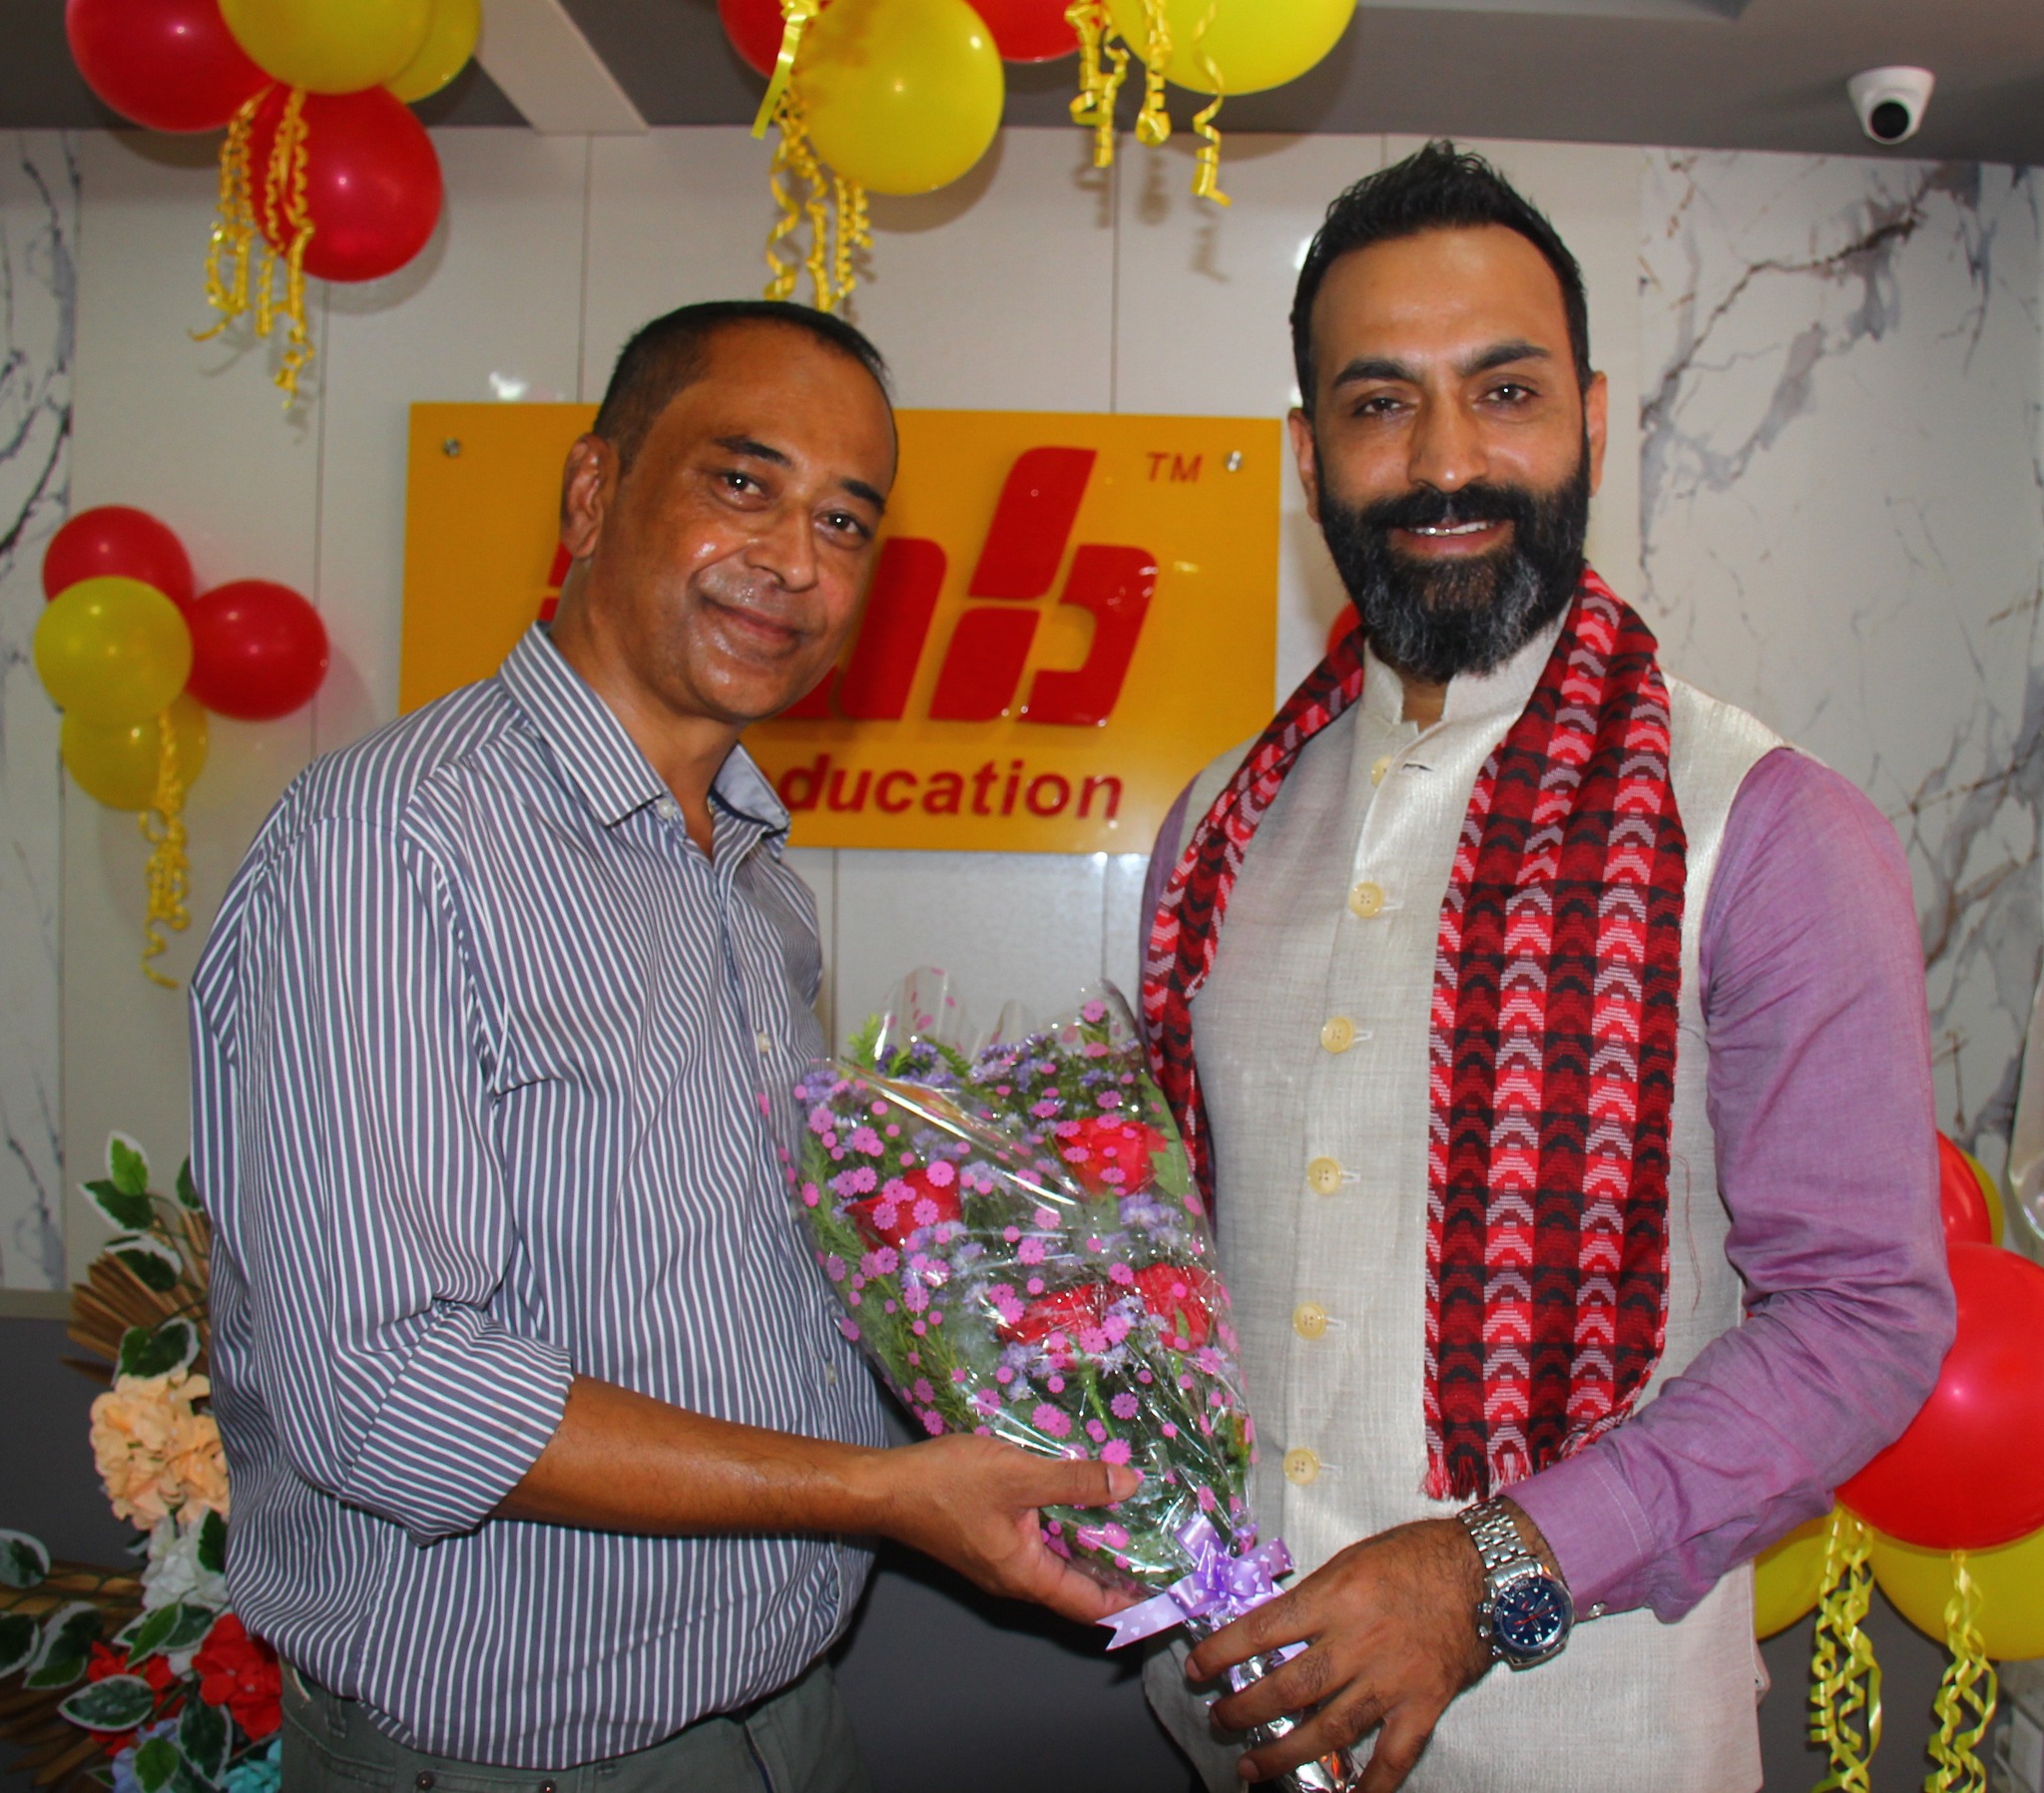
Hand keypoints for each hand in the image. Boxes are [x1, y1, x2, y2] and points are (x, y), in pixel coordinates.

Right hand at [864, 1435, 1142, 1624]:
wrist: (885, 1487)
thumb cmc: (946, 1485)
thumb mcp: (1018, 1476)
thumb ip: (1075, 1481)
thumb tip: (1130, 1483)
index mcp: (1026, 1576)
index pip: (1093, 1606)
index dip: (1135, 1604)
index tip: (1171, 1593)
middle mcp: (1016, 1578)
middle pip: (1080, 1587)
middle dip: (1122, 1572)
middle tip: (1163, 1550)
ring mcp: (1002, 1560)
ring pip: (1061, 1562)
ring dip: (1094, 1546)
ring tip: (1135, 1523)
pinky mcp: (990, 1540)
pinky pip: (1041, 1544)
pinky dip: (1068, 1528)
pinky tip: (1082, 1499)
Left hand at [1184, 1513, 1509, 1788]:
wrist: (1486, 1571)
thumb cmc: (1417, 1556)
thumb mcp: (1353, 1560)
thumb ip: (1316, 1598)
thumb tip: (1279, 1631)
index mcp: (1335, 1597)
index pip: (1264, 1629)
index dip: (1224, 1652)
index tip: (1198, 1668)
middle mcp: (1357, 1641)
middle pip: (1289, 1687)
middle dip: (1245, 1710)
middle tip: (1219, 1721)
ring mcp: (1390, 1679)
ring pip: (1327, 1729)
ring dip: (1285, 1753)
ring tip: (1252, 1768)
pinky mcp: (1423, 1704)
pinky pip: (1392, 1756)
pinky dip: (1370, 1786)